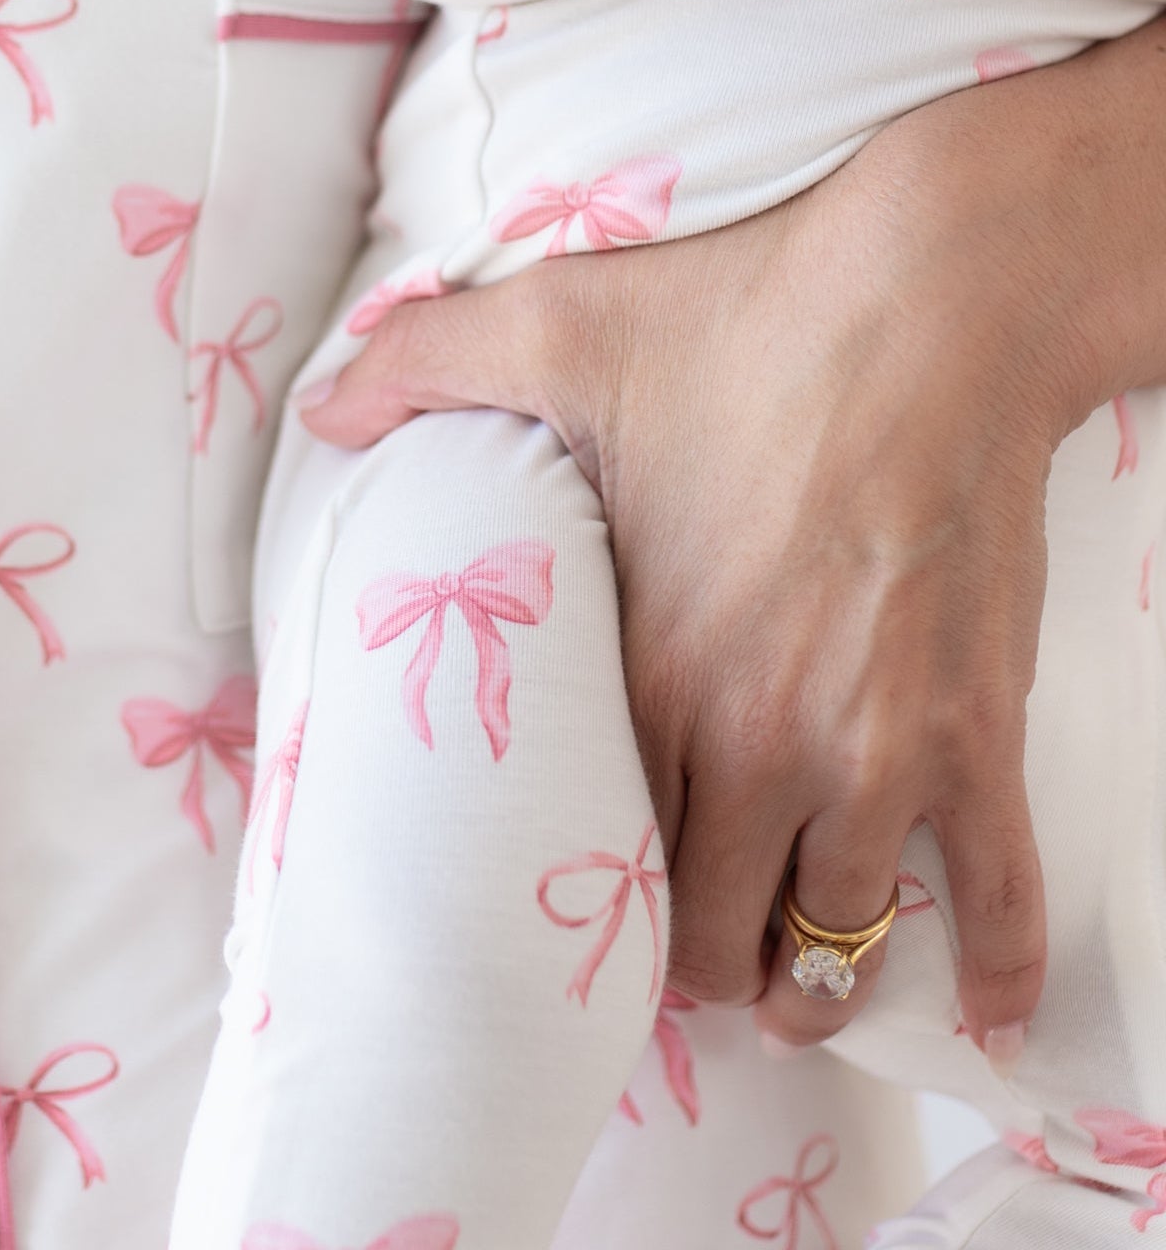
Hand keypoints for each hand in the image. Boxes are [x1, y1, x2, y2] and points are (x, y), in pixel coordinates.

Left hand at [298, 35, 1165, 1063]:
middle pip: (721, 925)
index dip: (592, 893)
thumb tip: (321, 406)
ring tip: (793, 990)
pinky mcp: (978, 729)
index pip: (605, 847)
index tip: (580, 902)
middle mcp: (758, 741)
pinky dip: (992, 965)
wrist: (930, 308)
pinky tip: (982, 1010)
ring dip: (812, 976)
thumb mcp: (552, 328)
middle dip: (701, 957)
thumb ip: (419, 366)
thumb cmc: (742, 322)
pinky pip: (998, 889)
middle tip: (691, 952)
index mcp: (649, 672)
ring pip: (837, 930)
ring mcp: (877, 750)